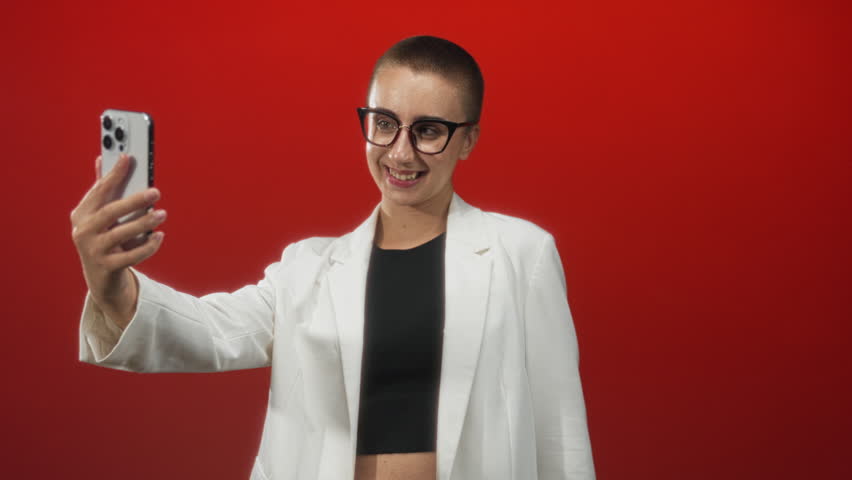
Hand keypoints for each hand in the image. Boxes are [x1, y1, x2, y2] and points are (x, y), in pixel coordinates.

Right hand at [70, 154, 165, 327]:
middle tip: (155, 192)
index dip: (113, 174)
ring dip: (144, 223)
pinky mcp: (107, 267)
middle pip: (110, 212)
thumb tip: (103, 159)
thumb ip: (102, 190)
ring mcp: (93, 251)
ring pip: (121, 234)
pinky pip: (131, 255)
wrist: (101, 279)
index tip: (128, 158)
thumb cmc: (103, 239)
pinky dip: (148, 246)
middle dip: (133, 200)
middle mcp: (83, 231)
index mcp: (81, 214)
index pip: (99, 191)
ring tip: (162, 214)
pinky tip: (160, 236)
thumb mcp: (98, 216)